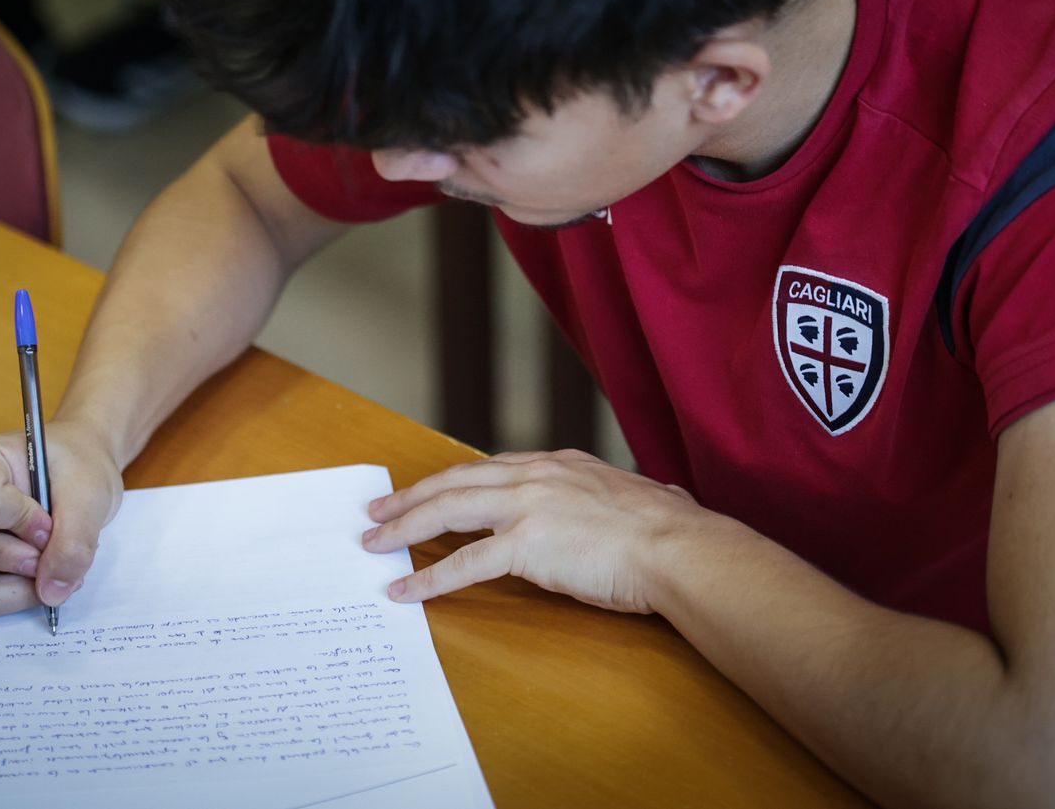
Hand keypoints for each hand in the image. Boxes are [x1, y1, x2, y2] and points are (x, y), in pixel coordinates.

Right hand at [0, 419, 123, 618]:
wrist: (79, 474)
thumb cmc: (75, 468)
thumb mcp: (87, 493)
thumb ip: (73, 541)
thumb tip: (51, 593)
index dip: (25, 522)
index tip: (50, 517)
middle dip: (7, 558)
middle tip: (44, 545)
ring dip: (16, 586)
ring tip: (47, 561)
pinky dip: (14, 597)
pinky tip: (40, 573)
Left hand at [361, 450, 712, 612]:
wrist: (678, 547)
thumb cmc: (671, 531)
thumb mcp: (645, 497)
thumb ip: (633, 498)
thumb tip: (665, 500)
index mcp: (560, 464)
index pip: (491, 468)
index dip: (454, 480)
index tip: (430, 489)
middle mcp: (536, 475)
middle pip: (455, 481)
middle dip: (412, 496)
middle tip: (379, 510)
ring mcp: (527, 507)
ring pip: (447, 511)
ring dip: (404, 527)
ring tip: (375, 543)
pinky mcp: (525, 545)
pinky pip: (463, 563)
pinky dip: (428, 577)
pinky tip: (406, 590)